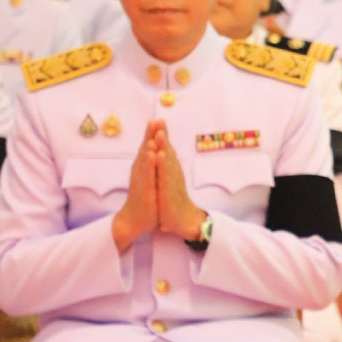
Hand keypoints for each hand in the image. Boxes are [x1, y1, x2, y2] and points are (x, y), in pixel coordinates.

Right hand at [112, 122, 159, 252]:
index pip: (148, 149)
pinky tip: (152, 153)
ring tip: (152, 133)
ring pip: (144, 160)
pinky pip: (147, 174)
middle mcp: (140, 173)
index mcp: (143, 170)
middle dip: (149, 135)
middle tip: (154, 120)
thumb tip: (154, 155)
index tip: (157, 121)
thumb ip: (151, 169)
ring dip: (148, 146)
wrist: (135, 221)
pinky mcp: (144, 190)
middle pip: (144, 150)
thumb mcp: (150, 181)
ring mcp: (141, 181)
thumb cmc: (144, 201)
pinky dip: (149, 163)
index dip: (152, 135)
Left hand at [153, 122, 207, 240]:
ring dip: (163, 145)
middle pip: (168, 151)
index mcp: (170, 172)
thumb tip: (163, 167)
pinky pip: (165, 175)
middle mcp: (173, 174)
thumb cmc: (174, 205)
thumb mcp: (168, 187)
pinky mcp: (169, 191)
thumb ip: (166, 176)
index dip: (162, 137)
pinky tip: (160, 153)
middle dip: (163, 135)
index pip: (166, 151)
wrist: (184, 222)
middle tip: (159, 119)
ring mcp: (172, 181)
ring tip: (159, 131)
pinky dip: (163, 163)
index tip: (157, 123)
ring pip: (167, 160)